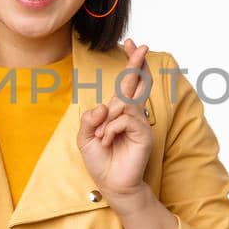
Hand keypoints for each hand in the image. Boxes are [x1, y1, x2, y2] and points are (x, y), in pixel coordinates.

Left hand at [78, 38, 152, 207]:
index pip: (127, 83)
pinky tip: (108, 141)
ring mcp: (139, 123)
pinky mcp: (144, 134)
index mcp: (117, 112)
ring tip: (101, 137)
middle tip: (142, 44)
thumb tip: (103, 106)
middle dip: (137, 62)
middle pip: (138, 82)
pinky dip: (111, 129)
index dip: (130, 63)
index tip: (131, 44)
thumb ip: (89, 119)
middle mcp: (131, 114)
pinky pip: (125, 119)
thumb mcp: (85, 138)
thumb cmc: (101, 161)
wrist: (111, 184)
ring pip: (124, 104)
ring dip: (107, 119)